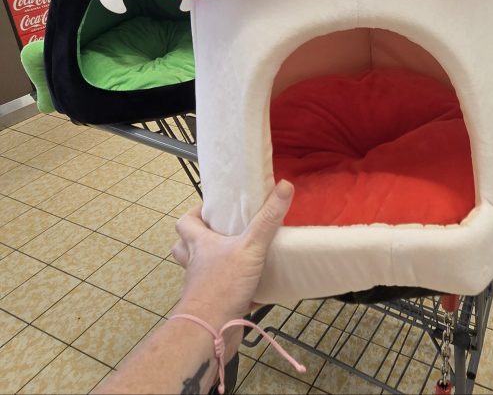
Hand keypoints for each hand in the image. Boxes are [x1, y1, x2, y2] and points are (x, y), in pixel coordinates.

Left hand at [171, 180, 293, 328]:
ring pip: (200, 269)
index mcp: (200, 244)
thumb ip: (268, 218)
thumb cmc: (223, 285)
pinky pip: (221, 293)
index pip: (185, 222)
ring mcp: (202, 285)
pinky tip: (253, 289)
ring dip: (213, 263)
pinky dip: (234, 290)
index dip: (195, 213)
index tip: (213, 208)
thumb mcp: (250, 246)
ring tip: (234, 257)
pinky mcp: (213, 304)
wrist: (211, 329)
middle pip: (184, 246)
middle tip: (221, 232)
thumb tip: (284, 186)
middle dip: (199, 238)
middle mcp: (196, 263)